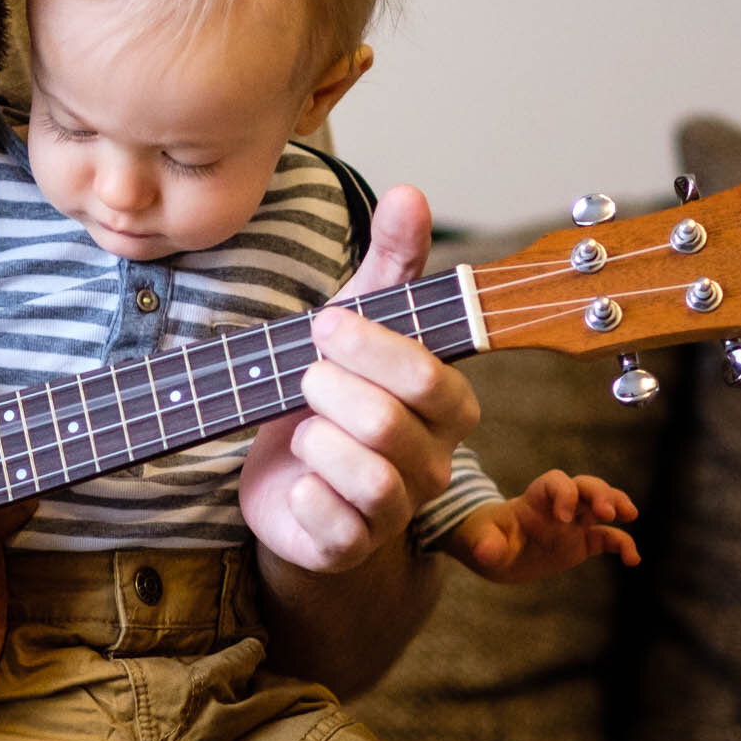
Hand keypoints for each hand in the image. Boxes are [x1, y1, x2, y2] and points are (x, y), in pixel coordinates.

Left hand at [241, 184, 478, 575]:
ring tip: (300, 425)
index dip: (368, 346)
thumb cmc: (335, 394)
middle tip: (304, 375)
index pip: (427, 374)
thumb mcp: (359, 320)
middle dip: (330, 389)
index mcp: (448, 404)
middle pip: (389, 421)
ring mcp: (397, 512)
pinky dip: (301, 492)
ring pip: (368, 474)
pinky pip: (333, 523)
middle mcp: (435, 462)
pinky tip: (295, 477)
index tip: (323, 324)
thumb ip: (392, 261)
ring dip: (314, 437)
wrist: (292, 481)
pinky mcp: (350, 548)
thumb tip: (411, 192)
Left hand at [445, 471, 640, 583]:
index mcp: (535, 498)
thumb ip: (485, 544)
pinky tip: (633, 560)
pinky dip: (623, 545)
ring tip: (630, 515)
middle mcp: (559, 505)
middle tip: (609, 512)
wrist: (498, 552)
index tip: (562, 518)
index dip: (563, 493)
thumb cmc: (487, 537)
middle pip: (585, 486)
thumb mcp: (481, 540)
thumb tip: (485, 553)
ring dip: (618, 505)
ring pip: (603, 504)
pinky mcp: (584, 542)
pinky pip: (608, 538)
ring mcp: (575, 522)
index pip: (555, 482)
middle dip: (599, 494)